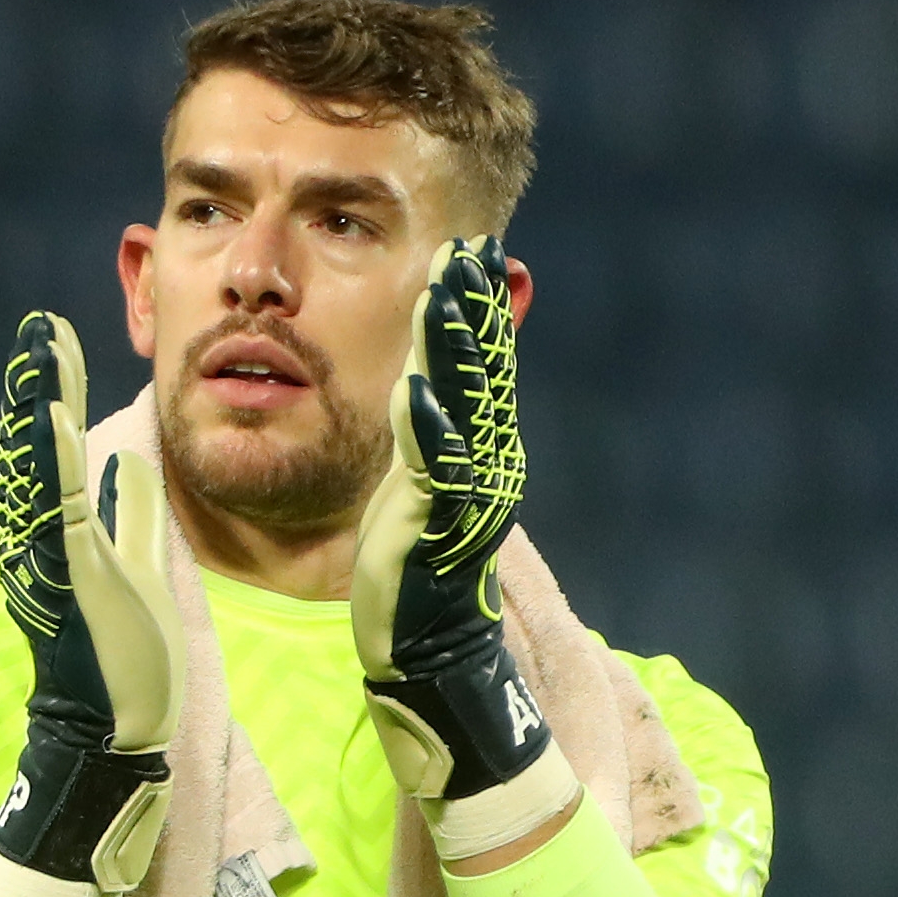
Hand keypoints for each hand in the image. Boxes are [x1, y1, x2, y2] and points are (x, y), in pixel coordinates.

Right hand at [0, 312, 187, 896]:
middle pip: (40, 448)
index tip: (57, 339)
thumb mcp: (142, 563)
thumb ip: (135, 512)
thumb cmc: (128, 659)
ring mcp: (54, 559)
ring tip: (40, 351)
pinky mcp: (72, 581)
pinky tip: (55, 421)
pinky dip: (55, 466)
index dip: (56, 392)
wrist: (118, 732)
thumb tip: (136, 459)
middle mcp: (45, 540)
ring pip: (42, 471)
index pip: (59, 448)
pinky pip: (62, 514)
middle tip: (41, 326)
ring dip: (40, 409)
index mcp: (64, 532)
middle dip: (41, 385)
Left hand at [350, 239, 553, 808]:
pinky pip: (432, 471)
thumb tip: (427, 373)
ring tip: (443, 295)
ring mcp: (464, 494)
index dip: (474, 308)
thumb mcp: (419, 482)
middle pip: (480, 374)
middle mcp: (483, 463)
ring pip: (463, 410)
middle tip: (465, 247)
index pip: (478, 365)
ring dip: (453, 352)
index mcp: (475, 449)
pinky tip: (414, 389)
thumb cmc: (414, 565)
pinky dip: (426, 430)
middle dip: (472, 310)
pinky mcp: (436, 527)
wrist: (428, 648)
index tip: (467, 249)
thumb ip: (428, 427)